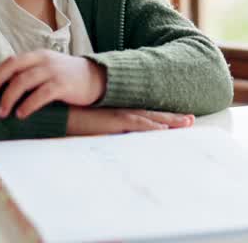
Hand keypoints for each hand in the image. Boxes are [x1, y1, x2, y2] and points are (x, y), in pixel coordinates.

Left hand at [0, 51, 105, 119]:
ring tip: (4, 112)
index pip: (11, 61)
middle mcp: (44, 60)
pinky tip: (22, 114)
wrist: (97, 78)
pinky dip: (28, 105)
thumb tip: (5, 89)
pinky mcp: (63, 85)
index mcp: (38, 55)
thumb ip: (31, 73)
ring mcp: (54, 71)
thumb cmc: (68, 76)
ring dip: (10, 98)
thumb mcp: (48, 68)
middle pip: (14, 70)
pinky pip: (40, 95)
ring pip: (24, 82)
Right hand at [65, 106, 194, 135]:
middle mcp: (122, 111)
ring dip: (169, 122)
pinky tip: (164, 130)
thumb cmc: (69, 118)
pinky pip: (137, 125)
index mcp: (117, 112)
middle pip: (153, 115)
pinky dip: (151, 128)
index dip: (161, 117)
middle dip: (173, 118)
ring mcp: (119, 115)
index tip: (177, 120)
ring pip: (151, 119)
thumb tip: (107, 136)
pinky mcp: (113, 121)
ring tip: (187, 123)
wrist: (56, 111)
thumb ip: (101, 130)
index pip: (145, 115)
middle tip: (191, 119)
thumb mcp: (90, 126)